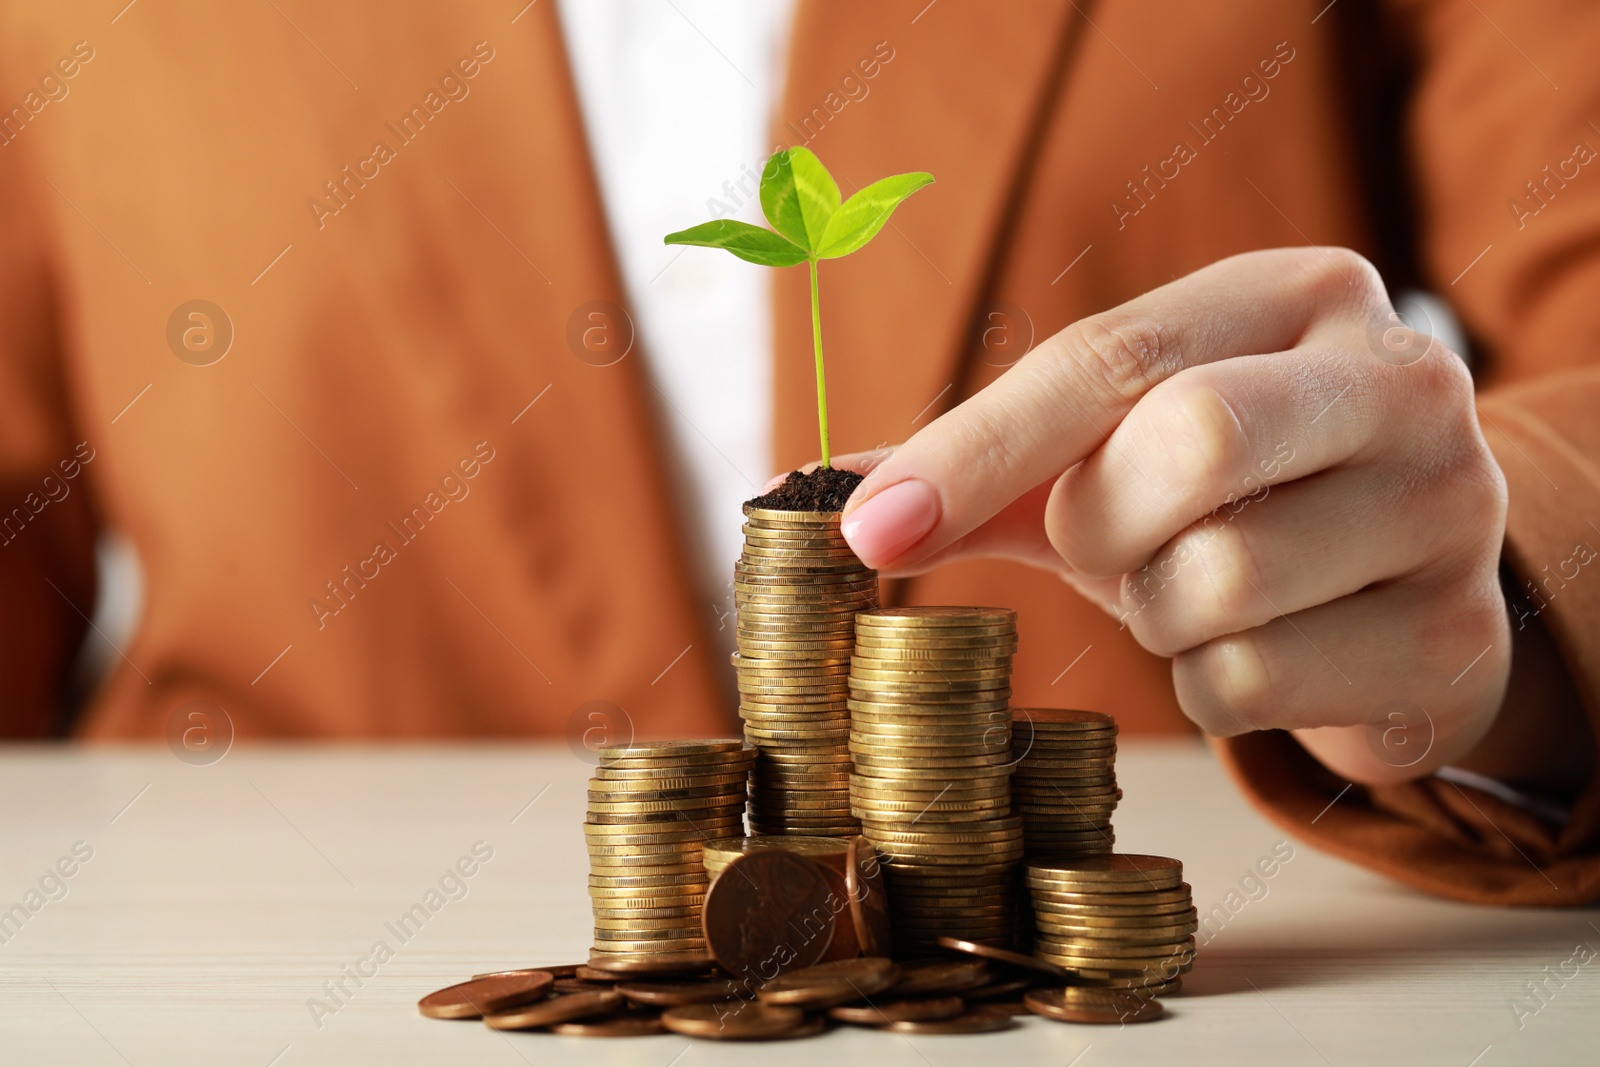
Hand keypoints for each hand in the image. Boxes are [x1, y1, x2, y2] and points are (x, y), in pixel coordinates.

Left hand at [836, 248, 1510, 784]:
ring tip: (1200, 593)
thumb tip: (805, 494)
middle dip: (1104, 527)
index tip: (868, 531)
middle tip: (1114, 546)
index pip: (1108, 358)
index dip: (974, 449)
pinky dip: (1212, 687)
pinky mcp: (1455, 635)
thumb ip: (979, 463)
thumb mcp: (1116, 452)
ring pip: (1215, 583)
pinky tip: (1264, 651)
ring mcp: (1447, 505)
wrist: (1399, 586)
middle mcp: (1397, 377)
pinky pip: (1252, 684)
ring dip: (1158, 615)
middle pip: (1185, 446)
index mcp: (1295, 296)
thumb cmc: (1233, 499)